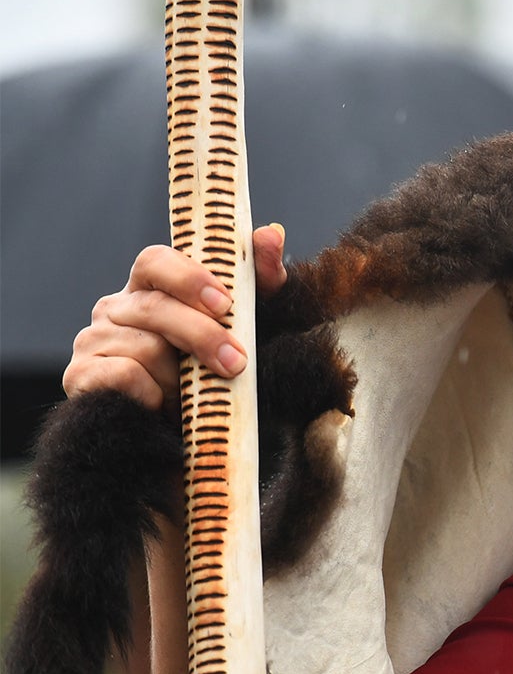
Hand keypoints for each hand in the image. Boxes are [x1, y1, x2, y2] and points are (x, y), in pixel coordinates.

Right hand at [62, 224, 288, 409]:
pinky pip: (125, 376)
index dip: (188, 277)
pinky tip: (161, 406)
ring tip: (190, 394)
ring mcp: (92, 340)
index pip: (154, 260)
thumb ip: (259, 283)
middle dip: (202, 335)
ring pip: (146, 347)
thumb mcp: (246, 329)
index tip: (225, 303)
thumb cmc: (214, 374)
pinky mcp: (80, 376)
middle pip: (156, 307)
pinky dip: (154, 395)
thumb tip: (270, 234)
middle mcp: (115, 308)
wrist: (187, 439)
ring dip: (180, 377)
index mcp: (150, 289)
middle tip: (235, 363)